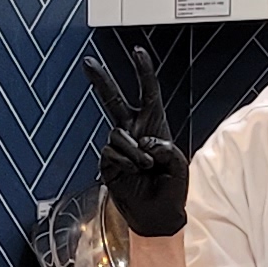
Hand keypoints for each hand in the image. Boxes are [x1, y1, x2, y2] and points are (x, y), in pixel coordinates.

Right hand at [85, 38, 188, 240]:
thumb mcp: (179, 163)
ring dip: (134, 150)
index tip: (137, 52)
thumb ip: (164, 146)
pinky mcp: (108, 163)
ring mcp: (119, 147)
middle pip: (113, 100)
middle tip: (89, 62)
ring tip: (145, 166)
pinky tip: (134, 172)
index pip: (148, 93)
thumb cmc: (172, 188)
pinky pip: (111, 153)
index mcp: (154, 125)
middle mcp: (133, 131)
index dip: (143, 72)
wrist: (157, 215)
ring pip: (116, 133)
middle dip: (102, 80)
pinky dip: (125, 162)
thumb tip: (140, 141)